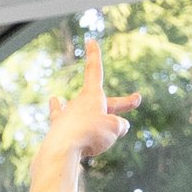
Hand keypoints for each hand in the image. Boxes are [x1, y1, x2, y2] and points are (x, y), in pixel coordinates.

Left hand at [37, 35, 133, 174]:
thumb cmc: (90, 135)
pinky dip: (58, 109)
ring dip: (90, 114)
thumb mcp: (114, 129)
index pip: (94, 70)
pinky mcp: (57, 129)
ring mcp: (66, 115)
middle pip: (103, 101)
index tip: (89, 40)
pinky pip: (59, 115)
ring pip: (82, 111)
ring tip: (92, 117)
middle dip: (121, 103)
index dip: (94, 55)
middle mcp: (78, 102)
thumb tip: (118, 127)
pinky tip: (55, 100)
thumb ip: (119, 125)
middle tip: (137, 99)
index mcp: (92, 95)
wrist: (63, 150)